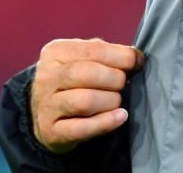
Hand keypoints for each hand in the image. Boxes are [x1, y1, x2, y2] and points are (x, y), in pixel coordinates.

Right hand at [30, 37, 144, 153]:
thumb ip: (107, 53)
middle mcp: (46, 77)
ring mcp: (46, 105)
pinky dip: (106, 122)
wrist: (46, 114)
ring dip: (111, 100)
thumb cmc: (72, 81)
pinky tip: (120, 117)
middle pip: (88, 73)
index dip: (122, 56)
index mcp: (56, 52)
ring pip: (85, 101)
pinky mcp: (50, 132)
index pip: (94, 49)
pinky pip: (82, 128)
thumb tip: (136, 56)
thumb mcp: (83, 59)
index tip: (137, 62)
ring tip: (117, 101)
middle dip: (115, 79)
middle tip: (123, 84)